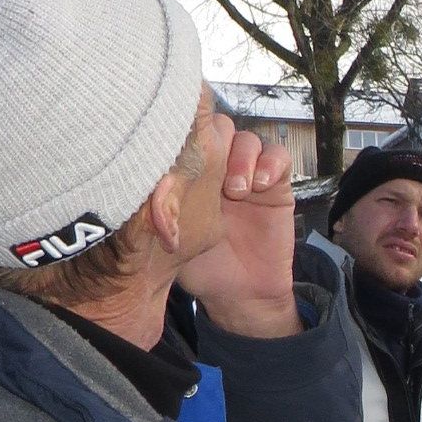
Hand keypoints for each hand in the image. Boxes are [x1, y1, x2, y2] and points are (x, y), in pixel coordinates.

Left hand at [178, 130, 299, 338]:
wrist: (238, 293)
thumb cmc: (200, 265)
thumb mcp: (171, 229)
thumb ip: (161, 200)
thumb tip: (142, 169)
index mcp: (191, 173)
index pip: (190, 134)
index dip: (187, 133)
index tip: (180, 148)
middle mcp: (220, 168)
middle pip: (219, 128)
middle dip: (215, 146)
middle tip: (210, 176)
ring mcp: (248, 174)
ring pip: (247, 140)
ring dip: (241, 158)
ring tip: (237, 190)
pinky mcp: (276, 185)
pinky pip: (278, 157)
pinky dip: (270, 164)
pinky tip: (260, 184)